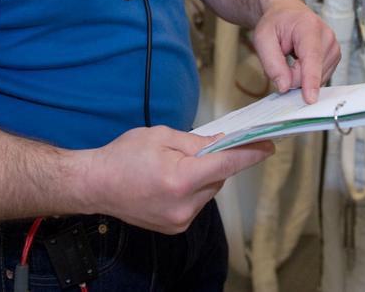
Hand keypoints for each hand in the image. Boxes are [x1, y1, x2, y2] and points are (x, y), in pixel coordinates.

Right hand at [83, 127, 273, 233]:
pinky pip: (197, 203)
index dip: (250, 154)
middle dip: (214, 161)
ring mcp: (179, 220)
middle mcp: (183, 205)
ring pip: (209, 192)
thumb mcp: (161, 136)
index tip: (268, 146)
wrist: (96, 185)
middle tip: (195, 149)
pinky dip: (192, 190)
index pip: (226, 165)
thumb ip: (196, 141)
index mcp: (180, 179)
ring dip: (202, 177)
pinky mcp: (175, 227)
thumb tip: (222, 143)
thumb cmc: (123, 156)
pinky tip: (170, 182)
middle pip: (218, 179)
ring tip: (174, 167)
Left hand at [250, 0, 340, 103]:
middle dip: (292, 75)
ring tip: (292, 55)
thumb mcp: (262, 38)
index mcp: (309, 27)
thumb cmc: (276, 22)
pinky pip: (319, 78)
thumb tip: (285, 86)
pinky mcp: (335, 57)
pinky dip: (306, 75)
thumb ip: (272, 63)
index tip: (310, 98)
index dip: (310, 79)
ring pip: (316, 79)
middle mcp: (327, 36)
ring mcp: (334, 48)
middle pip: (310, 73)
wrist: (287, 13)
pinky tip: (300, 61)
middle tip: (281, 56)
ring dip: (299, 75)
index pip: (311, 57)